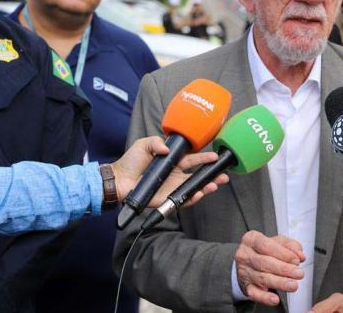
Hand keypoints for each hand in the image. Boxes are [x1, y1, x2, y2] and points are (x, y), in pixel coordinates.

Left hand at [111, 136, 228, 206]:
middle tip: (224, 175)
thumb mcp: (143, 145)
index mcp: (172, 161)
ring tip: (215, 185)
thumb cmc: (130, 162)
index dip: (204, 158)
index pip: (192, 159)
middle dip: (212, 175)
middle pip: (198, 175)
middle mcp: (175, 174)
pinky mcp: (166, 198)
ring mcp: (172, 187)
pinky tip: (199, 193)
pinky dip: (192, 197)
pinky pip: (182, 199)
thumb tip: (167, 147)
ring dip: (206, 187)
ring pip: (193, 188)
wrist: (119, 180)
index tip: (215, 156)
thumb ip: (156, 142)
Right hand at [235, 230, 305, 305]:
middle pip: (264, 262)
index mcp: (251, 239)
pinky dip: (264, 297)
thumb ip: (290, 246)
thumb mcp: (278, 242)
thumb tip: (300, 255)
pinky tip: (275, 299)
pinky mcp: (246, 286)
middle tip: (298, 273)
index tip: (296, 260)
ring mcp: (244, 271)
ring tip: (293, 285)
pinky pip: (254, 293)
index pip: (266, 245)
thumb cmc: (265, 250)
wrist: (249, 262)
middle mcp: (245, 255)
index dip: (283, 253)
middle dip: (284, 269)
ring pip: (262, 278)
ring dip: (279, 283)